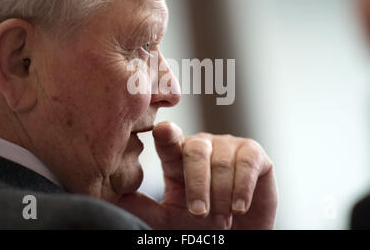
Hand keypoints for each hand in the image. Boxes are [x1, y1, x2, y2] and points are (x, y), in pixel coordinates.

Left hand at [116, 122, 277, 228]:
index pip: (169, 139)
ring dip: (220, 195)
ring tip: (222, 219)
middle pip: (195, 150)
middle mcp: (202, 146)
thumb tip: (115, 195)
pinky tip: (238, 207)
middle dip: (197, 184)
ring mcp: (228, 147)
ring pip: (221, 161)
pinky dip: (242, 187)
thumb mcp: (167, 219)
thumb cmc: (199, 226)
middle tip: (199, 213)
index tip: (164, 132)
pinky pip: (247, 162)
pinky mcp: (254, 154)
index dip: (167, 134)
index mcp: (177, 157)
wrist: (236, 236)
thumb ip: (143, 207)